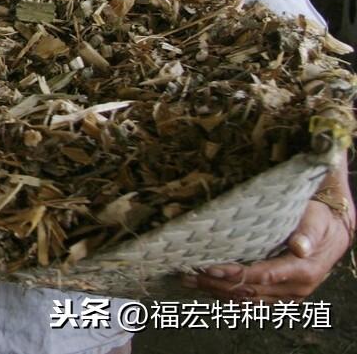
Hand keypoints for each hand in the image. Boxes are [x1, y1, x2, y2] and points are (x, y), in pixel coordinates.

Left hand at [182, 186, 353, 300]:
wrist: (333, 234)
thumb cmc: (320, 221)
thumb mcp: (315, 221)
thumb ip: (306, 234)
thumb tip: (299, 246)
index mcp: (302, 271)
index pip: (262, 276)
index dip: (235, 274)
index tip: (209, 268)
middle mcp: (295, 288)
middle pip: (250, 291)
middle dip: (217, 284)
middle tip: (187, 274)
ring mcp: (287, 295)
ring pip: (248, 300)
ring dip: (217, 292)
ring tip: (189, 281)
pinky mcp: (281, 295)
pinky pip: (252, 301)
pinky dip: (229, 296)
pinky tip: (207, 289)